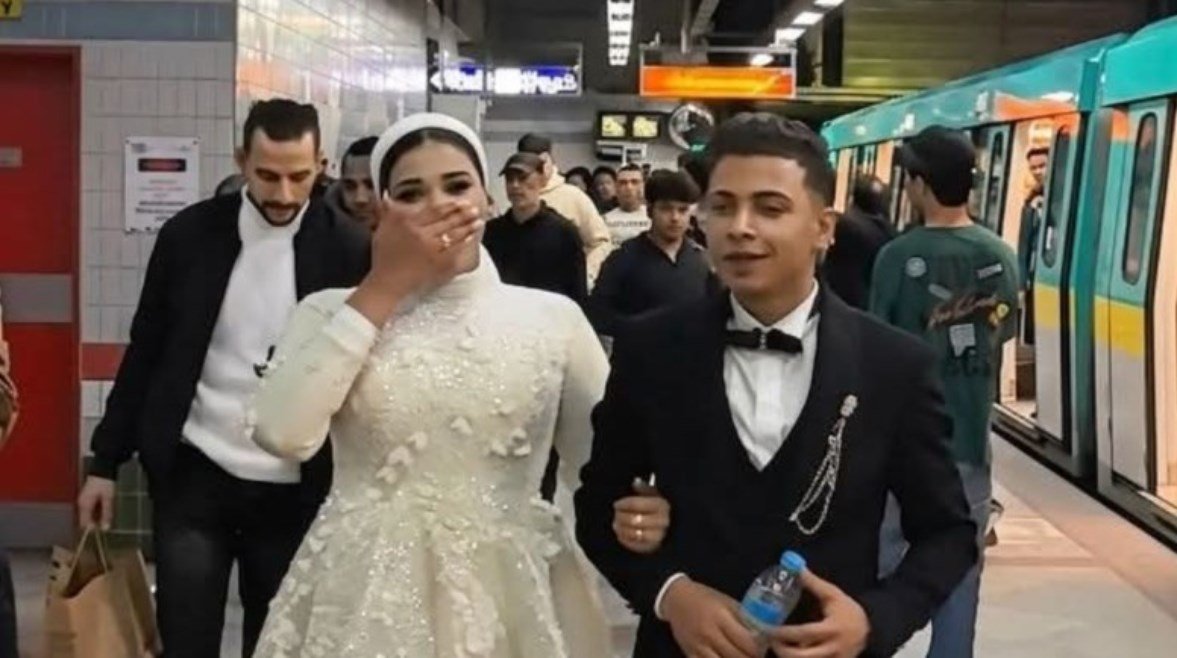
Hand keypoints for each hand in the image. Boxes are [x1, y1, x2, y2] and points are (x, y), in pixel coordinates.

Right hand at [77, 476, 115, 530]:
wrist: (102, 470)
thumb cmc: (105, 483)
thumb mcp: (108, 499)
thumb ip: (106, 514)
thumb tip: (105, 528)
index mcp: (84, 505)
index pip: (84, 524)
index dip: (93, 529)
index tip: (103, 529)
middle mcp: (81, 504)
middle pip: (85, 520)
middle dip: (96, 523)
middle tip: (107, 519)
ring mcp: (82, 501)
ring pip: (88, 516)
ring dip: (97, 517)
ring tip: (107, 511)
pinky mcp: (86, 499)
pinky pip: (90, 510)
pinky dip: (97, 511)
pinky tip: (104, 507)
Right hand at [351, 196, 483, 323]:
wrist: (387, 284)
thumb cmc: (384, 258)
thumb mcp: (382, 231)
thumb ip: (388, 213)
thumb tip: (388, 196)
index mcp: (408, 224)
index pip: (433, 212)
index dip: (449, 206)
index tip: (460, 202)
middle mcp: (421, 235)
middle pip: (447, 221)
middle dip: (463, 214)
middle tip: (474, 209)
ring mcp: (431, 250)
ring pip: (453, 234)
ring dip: (468, 227)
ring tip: (478, 221)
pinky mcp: (437, 263)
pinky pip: (454, 250)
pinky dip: (464, 243)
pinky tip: (471, 238)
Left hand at [613, 477, 669, 553]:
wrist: (670, 526)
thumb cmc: (658, 508)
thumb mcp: (654, 494)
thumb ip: (644, 488)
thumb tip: (636, 481)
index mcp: (662, 505)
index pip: (637, 504)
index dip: (624, 504)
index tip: (616, 504)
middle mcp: (663, 521)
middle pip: (635, 520)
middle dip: (621, 517)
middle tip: (615, 514)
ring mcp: (659, 536)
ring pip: (635, 533)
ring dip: (622, 529)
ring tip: (616, 524)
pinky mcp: (654, 548)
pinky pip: (636, 546)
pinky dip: (625, 540)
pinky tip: (620, 534)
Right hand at [662, 578, 760, 657]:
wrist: (676, 600)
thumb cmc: (705, 598)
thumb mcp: (727, 602)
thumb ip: (744, 618)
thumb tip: (764, 634)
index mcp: (721, 617)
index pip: (747, 641)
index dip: (759, 649)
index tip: (763, 648)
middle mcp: (709, 633)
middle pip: (737, 656)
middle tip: (755, 656)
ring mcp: (698, 646)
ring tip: (741, 657)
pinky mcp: (690, 654)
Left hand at [769, 571, 868, 657]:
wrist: (867, 630)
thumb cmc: (847, 610)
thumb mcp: (832, 594)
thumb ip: (813, 582)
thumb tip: (796, 567)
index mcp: (832, 629)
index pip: (803, 634)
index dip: (783, 633)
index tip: (768, 629)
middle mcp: (833, 648)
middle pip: (802, 656)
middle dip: (782, 651)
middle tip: (769, 641)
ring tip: (778, 647)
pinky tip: (791, 653)